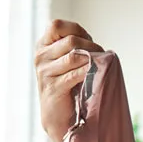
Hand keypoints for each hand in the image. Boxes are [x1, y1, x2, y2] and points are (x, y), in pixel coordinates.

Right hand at [34, 19, 104, 141]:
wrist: (57, 116)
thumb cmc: (68, 86)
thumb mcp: (68, 62)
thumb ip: (75, 49)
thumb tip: (97, 47)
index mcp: (42, 46)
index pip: (56, 25)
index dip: (77, 30)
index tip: (89, 41)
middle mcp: (40, 56)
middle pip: (70, 41)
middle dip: (91, 47)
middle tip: (101, 56)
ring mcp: (44, 72)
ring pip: (73, 56)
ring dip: (92, 59)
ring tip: (100, 66)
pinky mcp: (53, 88)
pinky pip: (75, 74)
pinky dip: (89, 72)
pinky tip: (95, 75)